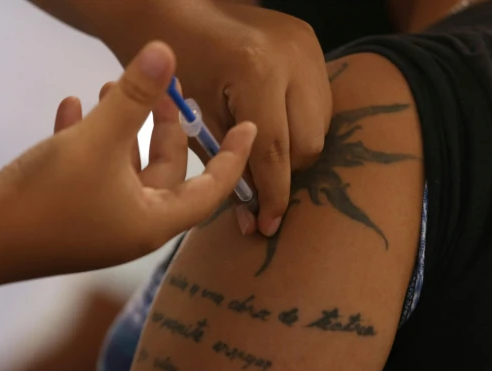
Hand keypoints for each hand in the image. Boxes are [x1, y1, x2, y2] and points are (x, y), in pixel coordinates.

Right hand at [0, 41, 256, 274]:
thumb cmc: (51, 196)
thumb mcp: (99, 140)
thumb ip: (133, 97)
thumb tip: (164, 53)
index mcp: (155, 220)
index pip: (213, 189)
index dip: (233, 156)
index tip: (245, 127)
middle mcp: (134, 228)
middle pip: (166, 173)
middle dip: (163, 129)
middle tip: (158, 91)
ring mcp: (101, 225)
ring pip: (125, 170)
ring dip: (122, 130)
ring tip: (108, 88)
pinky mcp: (70, 218)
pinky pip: (92, 176)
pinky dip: (88, 143)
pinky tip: (72, 108)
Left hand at [102, 2, 331, 236]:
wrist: (171, 7)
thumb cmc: (170, 66)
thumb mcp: (193, 121)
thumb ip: (226, 168)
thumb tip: (254, 219)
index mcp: (256, 70)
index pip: (275, 150)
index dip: (272, 196)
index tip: (267, 226)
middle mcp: (292, 56)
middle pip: (308, 143)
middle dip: (286, 174)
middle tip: (260, 192)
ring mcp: (307, 45)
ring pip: (320, 125)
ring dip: (295, 150)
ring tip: (265, 160)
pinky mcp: (311, 42)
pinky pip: (319, 101)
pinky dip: (299, 123)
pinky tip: (275, 129)